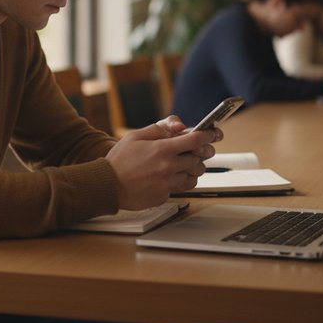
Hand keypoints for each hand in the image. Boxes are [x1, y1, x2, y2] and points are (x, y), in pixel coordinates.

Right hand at [104, 116, 221, 209]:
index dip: (209, 135)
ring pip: (194, 176)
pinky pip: (181, 188)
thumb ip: (159, 128)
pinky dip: (181, 181)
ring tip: (183, 165)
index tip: (214, 133)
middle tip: (198, 151)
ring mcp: (167, 184)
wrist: (107, 185)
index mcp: (162, 149)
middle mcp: (167, 167)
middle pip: (199, 160)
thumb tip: (179, 126)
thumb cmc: (119, 160)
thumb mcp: (136, 136)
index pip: (195, 140)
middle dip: (202, 154)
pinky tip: (171, 176)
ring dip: (193, 169)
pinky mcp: (164, 196)